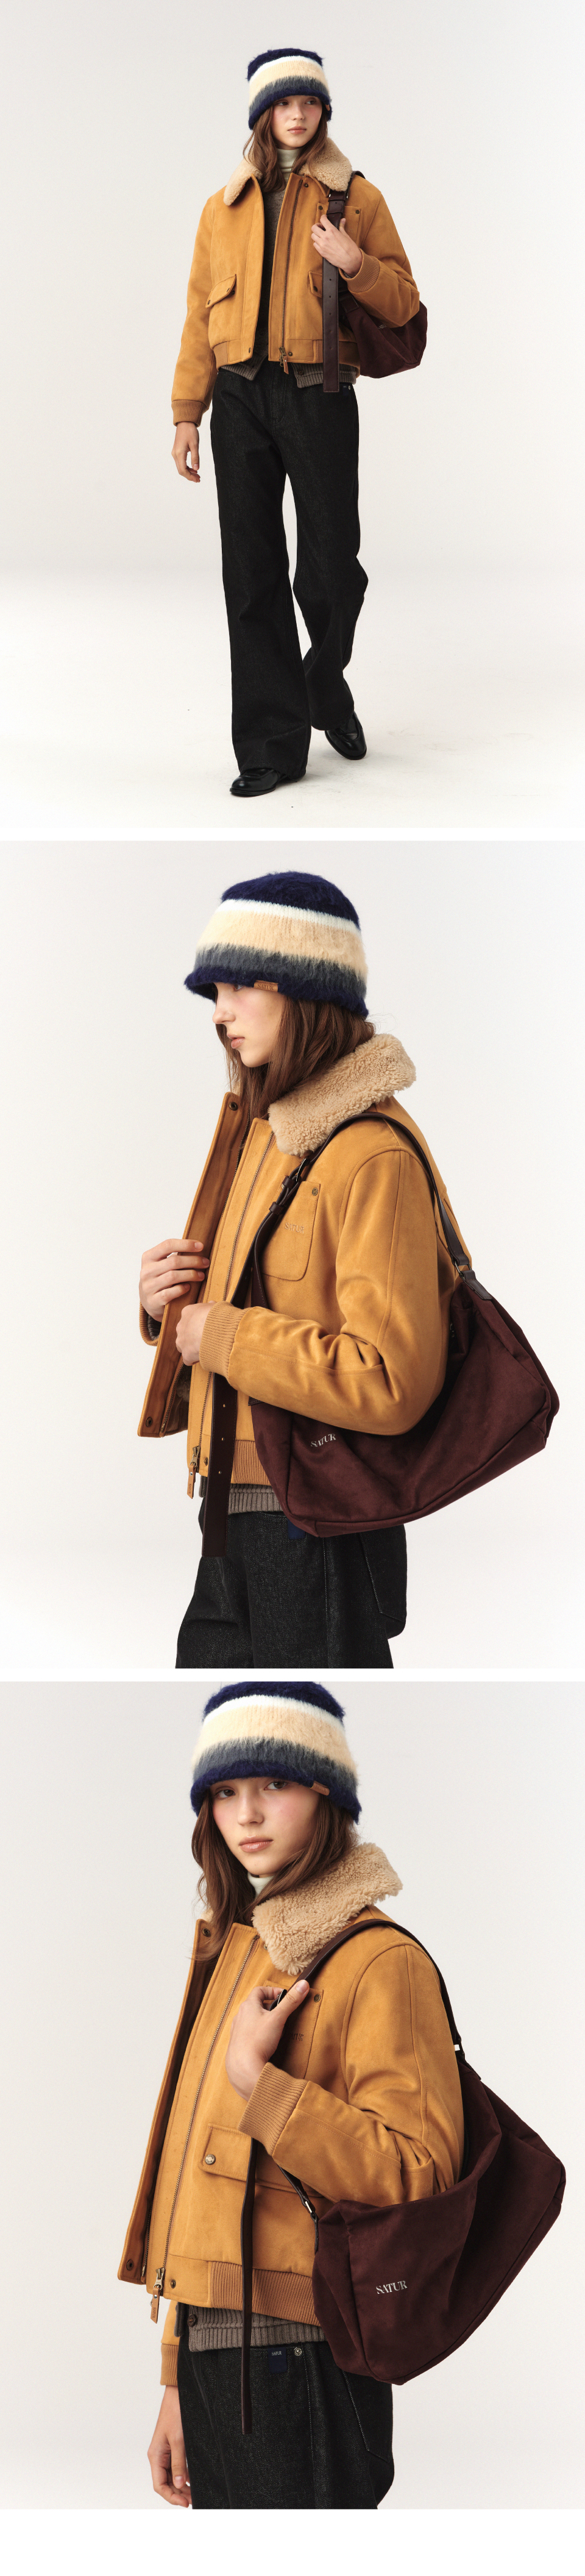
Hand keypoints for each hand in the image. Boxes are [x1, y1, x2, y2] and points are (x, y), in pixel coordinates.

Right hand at [139, 1240, 208, 1322]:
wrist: (149, 1301)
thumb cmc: (161, 1278)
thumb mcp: (163, 1264)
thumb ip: (176, 1256)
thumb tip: (198, 1248)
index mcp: (148, 1257)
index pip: (167, 1245)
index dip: (186, 1244)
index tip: (201, 1246)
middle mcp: (146, 1271)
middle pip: (173, 1261)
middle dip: (193, 1261)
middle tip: (205, 1263)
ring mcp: (148, 1286)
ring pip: (173, 1276)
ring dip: (191, 1275)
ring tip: (201, 1275)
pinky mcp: (153, 1300)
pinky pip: (170, 1293)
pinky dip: (182, 1289)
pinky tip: (188, 1287)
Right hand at [147, 2385, 189, 2507]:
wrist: (178, 2394)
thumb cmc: (175, 2413)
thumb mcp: (179, 2440)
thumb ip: (178, 2463)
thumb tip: (180, 2484)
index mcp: (155, 2456)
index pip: (159, 2485)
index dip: (171, 2496)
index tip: (185, 2503)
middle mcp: (159, 2456)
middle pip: (166, 2483)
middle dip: (178, 2494)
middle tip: (193, 2501)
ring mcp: (166, 2452)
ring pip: (172, 2476)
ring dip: (182, 2486)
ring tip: (195, 2494)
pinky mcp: (174, 2448)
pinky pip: (177, 2467)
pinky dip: (184, 2476)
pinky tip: (193, 2480)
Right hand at [172, 422, 199, 480]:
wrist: (184, 423)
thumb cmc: (190, 432)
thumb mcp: (195, 445)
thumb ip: (195, 458)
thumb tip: (197, 469)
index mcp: (179, 453)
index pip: (183, 470)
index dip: (190, 477)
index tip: (197, 479)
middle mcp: (175, 454)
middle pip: (181, 470)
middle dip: (189, 476)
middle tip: (199, 479)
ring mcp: (175, 453)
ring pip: (180, 467)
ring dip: (188, 472)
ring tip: (197, 475)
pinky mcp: (177, 452)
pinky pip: (180, 463)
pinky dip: (187, 467)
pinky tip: (193, 468)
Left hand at [175, 1299, 214, 1363]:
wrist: (218, 1329)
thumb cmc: (219, 1316)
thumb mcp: (215, 1306)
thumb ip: (210, 1306)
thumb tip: (211, 1305)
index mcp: (187, 1312)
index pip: (189, 1318)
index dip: (198, 1323)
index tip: (206, 1326)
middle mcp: (181, 1326)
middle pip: (185, 1332)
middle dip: (193, 1335)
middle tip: (206, 1337)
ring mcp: (182, 1341)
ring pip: (184, 1345)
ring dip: (192, 1347)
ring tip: (205, 1348)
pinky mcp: (186, 1354)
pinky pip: (188, 1359)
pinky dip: (195, 1359)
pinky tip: (205, 1357)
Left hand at [225, 1979, 309, 2098]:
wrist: (243, 2067)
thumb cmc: (258, 2040)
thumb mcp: (278, 2018)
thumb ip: (291, 2001)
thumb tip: (303, 1984)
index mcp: (248, 2006)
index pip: (259, 1990)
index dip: (272, 1991)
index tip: (283, 1997)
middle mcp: (240, 2016)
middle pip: (255, 2005)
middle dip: (269, 2007)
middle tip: (281, 2014)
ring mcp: (237, 2030)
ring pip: (251, 2020)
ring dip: (263, 2021)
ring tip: (275, 2029)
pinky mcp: (237, 2043)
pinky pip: (248, 2033)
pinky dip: (257, 2034)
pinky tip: (265, 2043)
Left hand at [310, 214, 361, 277]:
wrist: (351, 261)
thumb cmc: (350, 249)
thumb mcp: (346, 235)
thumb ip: (341, 227)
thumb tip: (342, 220)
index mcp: (332, 231)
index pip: (323, 220)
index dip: (323, 217)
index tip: (324, 218)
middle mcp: (325, 237)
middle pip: (314, 228)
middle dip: (317, 226)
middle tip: (321, 227)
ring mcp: (322, 245)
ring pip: (313, 236)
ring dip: (316, 234)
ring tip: (321, 236)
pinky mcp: (321, 252)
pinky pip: (315, 245)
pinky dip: (317, 243)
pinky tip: (322, 243)